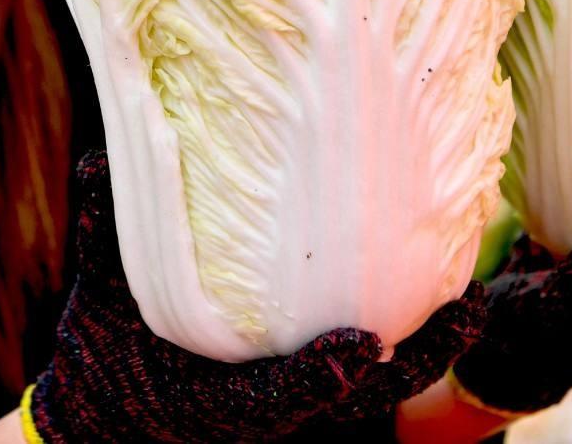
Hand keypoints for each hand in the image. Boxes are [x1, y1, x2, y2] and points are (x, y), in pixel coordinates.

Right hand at [22, 151, 486, 442]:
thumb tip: (97, 161)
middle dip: (411, 363)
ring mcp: (293, 404)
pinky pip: (368, 370)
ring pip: (373, 391)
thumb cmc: (106, 354)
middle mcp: (267, 409)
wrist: (112, 410)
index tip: (355, 350)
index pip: (275, 400)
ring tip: (475, 304)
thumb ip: (101, 234)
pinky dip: (408, 340)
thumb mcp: (96, 300)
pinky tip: (444, 293)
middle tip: (465, 316)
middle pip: (353, 403)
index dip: (316, 380)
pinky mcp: (307, 388)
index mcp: (215, 402)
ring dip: (426, 352)